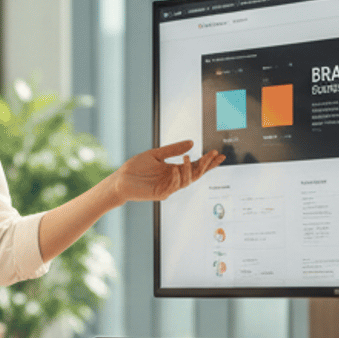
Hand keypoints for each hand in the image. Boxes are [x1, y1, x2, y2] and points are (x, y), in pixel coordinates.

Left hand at [109, 140, 223, 203]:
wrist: (120, 180)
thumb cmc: (136, 168)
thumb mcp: (156, 154)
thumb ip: (173, 149)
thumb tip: (192, 143)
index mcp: (174, 170)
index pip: (195, 166)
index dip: (207, 161)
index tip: (219, 154)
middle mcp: (174, 179)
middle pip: (195, 174)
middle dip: (205, 165)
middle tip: (213, 155)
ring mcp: (168, 188)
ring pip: (186, 181)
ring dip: (188, 170)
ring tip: (187, 158)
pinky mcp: (160, 194)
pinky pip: (172, 187)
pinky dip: (176, 178)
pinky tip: (175, 169)